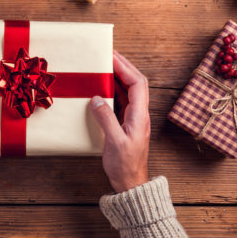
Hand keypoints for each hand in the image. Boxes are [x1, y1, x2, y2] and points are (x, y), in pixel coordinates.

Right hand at [90, 51, 149, 192]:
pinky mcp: (126, 124)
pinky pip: (122, 100)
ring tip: (104, 66)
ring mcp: (133, 118)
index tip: (111, 56)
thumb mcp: (114, 141)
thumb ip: (106, 118)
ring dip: (118, 76)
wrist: (131, 183)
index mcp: (140, 115)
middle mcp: (139, 114)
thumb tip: (96, 98)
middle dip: (123, 66)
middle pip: (135, 82)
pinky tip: (102, 87)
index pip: (137, 83)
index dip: (125, 67)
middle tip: (108, 54)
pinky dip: (113, 89)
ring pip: (129, 90)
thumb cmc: (125, 165)